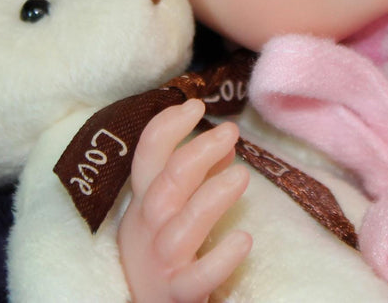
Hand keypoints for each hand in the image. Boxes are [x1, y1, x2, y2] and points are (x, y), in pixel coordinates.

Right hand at [118, 98, 251, 302]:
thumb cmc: (166, 257)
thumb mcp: (174, 214)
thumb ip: (198, 179)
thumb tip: (225, 145)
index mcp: (144, 205)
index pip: (146, 158)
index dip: (166, 128)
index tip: (194, 104)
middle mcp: (146, 231)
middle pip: (163, 187)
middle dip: (194, 154)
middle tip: (230, 131)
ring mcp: (160, 264)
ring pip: (178, 228)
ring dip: (209, 198)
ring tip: (242, 176)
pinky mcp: (176, 296)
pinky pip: (196, 278)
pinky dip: (218, 259)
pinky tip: (243, 240)